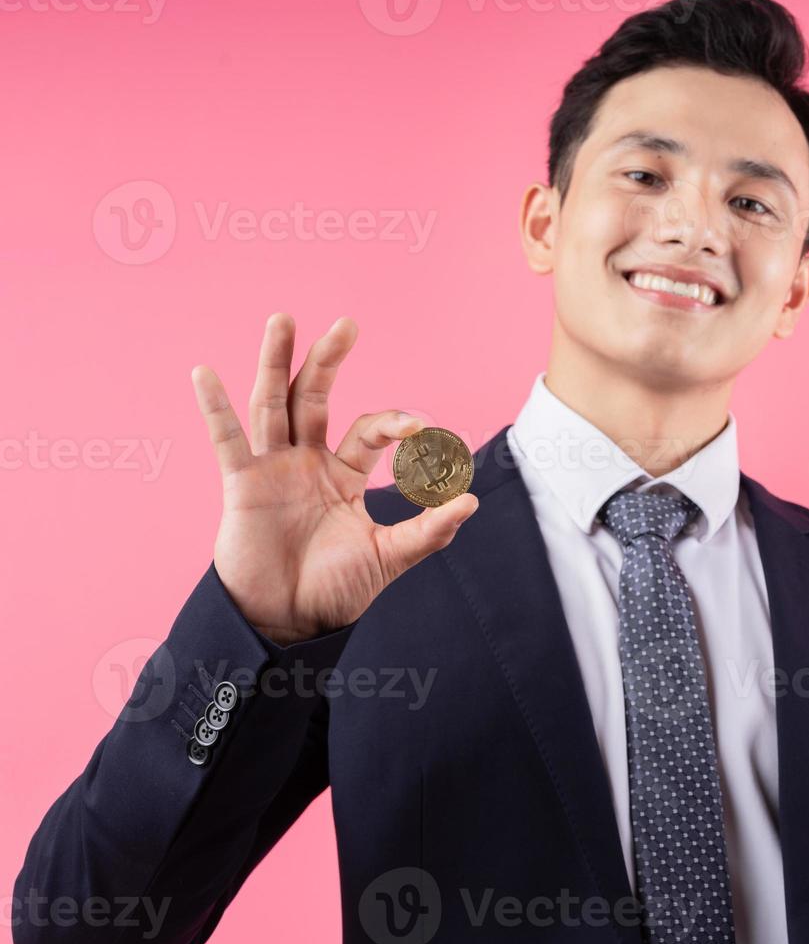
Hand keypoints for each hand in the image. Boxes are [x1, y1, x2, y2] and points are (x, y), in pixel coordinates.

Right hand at [191, 313, 477, 645]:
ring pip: (274, 404)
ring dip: (276, 362)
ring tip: (283, 319)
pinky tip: (204, 373)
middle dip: (329, 360)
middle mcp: (306, 462)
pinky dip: (214, 408)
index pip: (368, 431)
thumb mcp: (389, 558)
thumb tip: (470, 498)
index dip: (394, 425)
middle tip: (347, 324)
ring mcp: (272, 469)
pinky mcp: (241, 486)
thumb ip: (429, 531)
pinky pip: (226, 440)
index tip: (419, 429)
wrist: (288, 624)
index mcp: (344, 475)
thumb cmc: (336, 591)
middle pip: (316, 398)